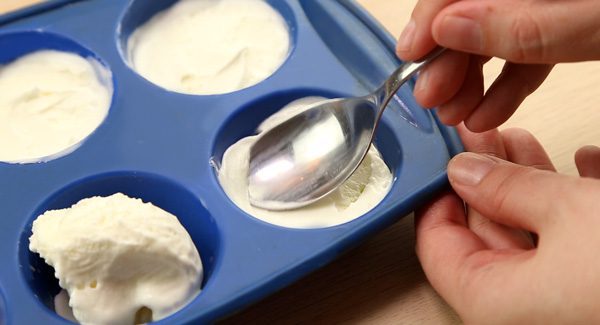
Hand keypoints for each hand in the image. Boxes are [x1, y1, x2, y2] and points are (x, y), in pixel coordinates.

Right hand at [397, 0, 599, 130]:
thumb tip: (448, 29)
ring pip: (493, 40)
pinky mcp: (563, 30)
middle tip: (431, 97)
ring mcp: (547, 9)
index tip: (410, 56)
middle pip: (469, 16)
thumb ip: (521, 27)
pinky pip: (524, 56)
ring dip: (468, 82)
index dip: (428, 18)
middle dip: (445, 60)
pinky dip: (504, 88)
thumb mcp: (590, 20)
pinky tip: (487, 116)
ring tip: (455, 115)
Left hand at [416, 124, 599, 323]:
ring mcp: (560, 298)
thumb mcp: (565, 212)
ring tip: (518, 141)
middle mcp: (522, 310)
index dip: (436, 194)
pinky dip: (571, 202)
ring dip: (526, 183)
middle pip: (483, 234)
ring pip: (529, 233)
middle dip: (485, 178)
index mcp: (492, 303)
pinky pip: (570, 241)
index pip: (436, 246)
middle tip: (481, 139)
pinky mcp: (594, 286)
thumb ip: (507, 188)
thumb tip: (466, 172)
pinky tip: (580, 166)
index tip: (443, 159)